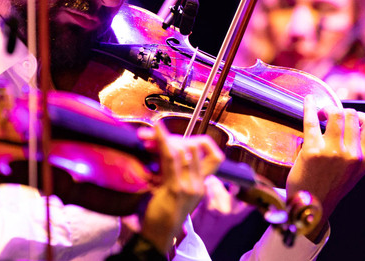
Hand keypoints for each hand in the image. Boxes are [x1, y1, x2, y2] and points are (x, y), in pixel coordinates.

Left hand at [137, 122, 223, 253]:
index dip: (203, 143)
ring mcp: (189, 185)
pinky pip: (171, 156)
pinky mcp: (176, 188)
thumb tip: (167, 149)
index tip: (187, 139)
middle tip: (156, 137)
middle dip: (176, 138)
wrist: (159, 235)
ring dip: (165, 139)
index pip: (216, 157)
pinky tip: (156, 129)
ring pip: (183, 149)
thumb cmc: (163, 213)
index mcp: (201, 184)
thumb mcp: (176, 190)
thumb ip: (177, 172)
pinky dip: (162, 139)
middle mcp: (199, 184)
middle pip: (195, 148)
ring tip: (149, 135)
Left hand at [285, 95, 364, 241]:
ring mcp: (332, 152)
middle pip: (351, 115)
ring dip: (327, 108)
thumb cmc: (330, 186)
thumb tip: (351, 119)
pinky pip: (312, 120)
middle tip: (329, 115)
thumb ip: (357, 149)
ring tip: (321, 113)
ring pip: (335, 113)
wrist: (311, 207)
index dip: (360, 114)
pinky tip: (308, 101)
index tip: (349, 116)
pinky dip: (309, 106)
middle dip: (340, 111)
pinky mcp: (312, 150)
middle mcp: (352, 155)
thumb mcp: (354, 171)